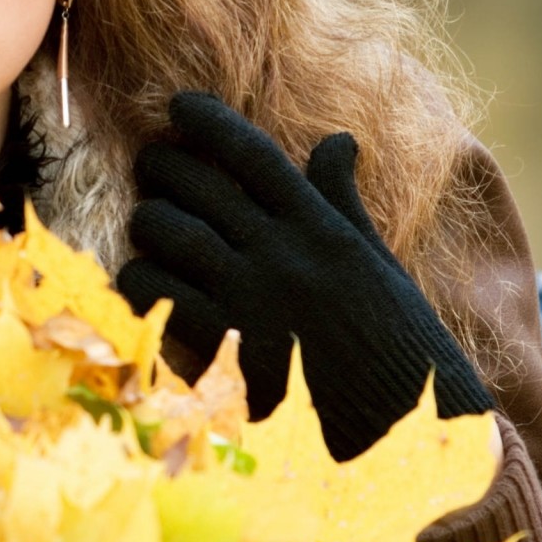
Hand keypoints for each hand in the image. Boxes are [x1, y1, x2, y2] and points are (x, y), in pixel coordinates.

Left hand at [115, 91, 492, 459]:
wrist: (403, 437)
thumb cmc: (394, 350)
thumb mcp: (377, 267)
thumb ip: (342, 203)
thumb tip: (337, 138)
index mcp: (325, 230)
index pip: (256, 155)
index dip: (211, 122)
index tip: (179, 104)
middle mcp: (285, 255)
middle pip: (200, 185)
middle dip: (164, 167)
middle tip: (151, 166)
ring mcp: (251, 300)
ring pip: (168, 232)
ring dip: (148, 223)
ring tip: (148, 225)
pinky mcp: (223, 348)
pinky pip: (155, 294)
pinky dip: (138, 280)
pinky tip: (138, 282)